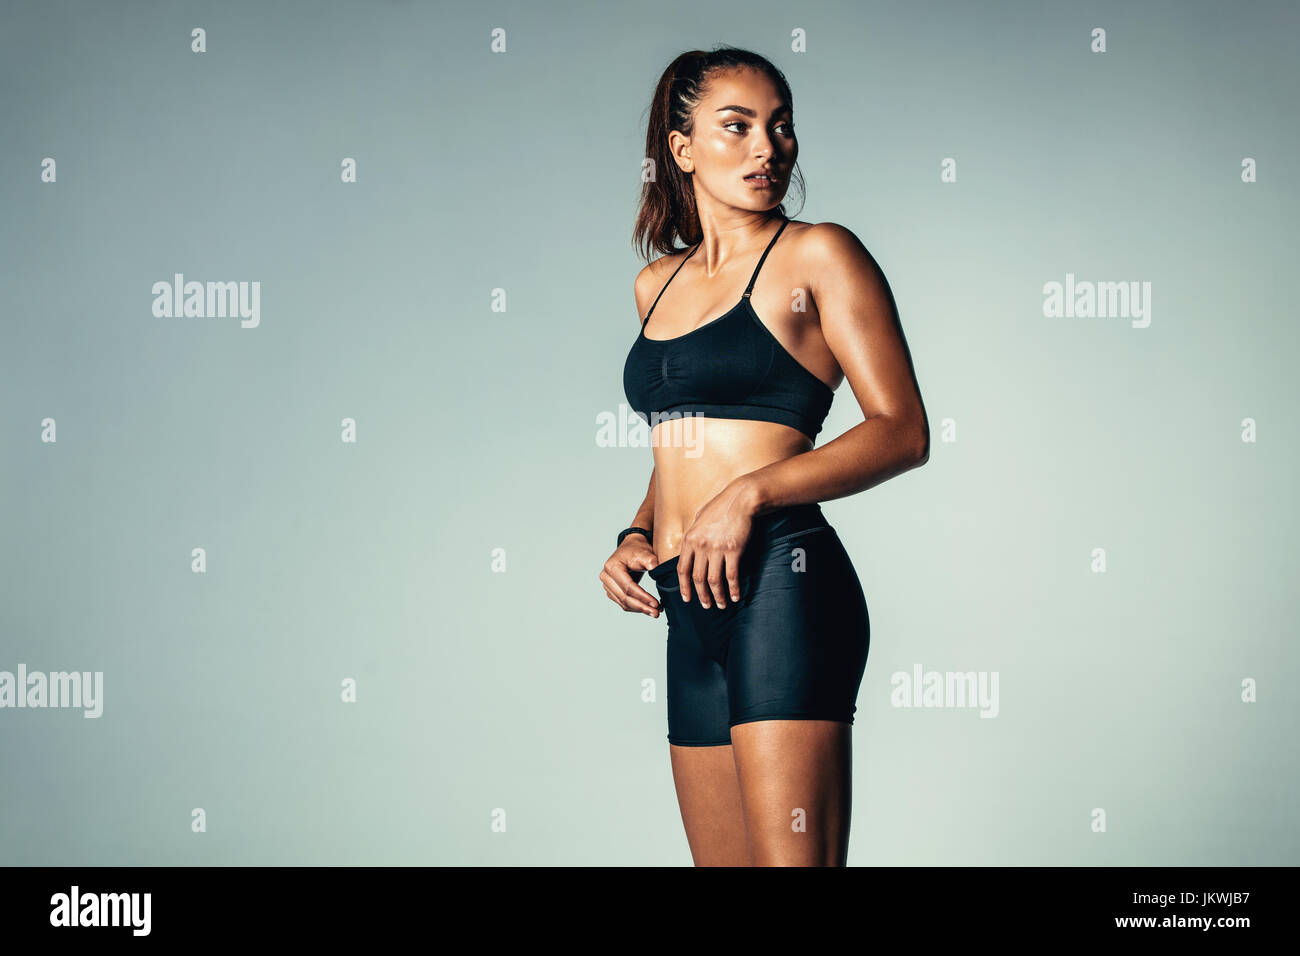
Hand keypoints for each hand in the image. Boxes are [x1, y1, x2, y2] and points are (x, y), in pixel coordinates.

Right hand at [599, 534, 660, 616]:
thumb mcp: (645, 552)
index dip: (642, 597)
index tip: (655, 603)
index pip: (628, 587)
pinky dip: (635, 607)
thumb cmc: (637, 549)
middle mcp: (606, 577)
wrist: (631, 547)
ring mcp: (607, 585)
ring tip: (655, 612)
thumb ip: (650, 560)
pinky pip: (623, 603)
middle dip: (642, 606)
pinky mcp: (611, 590)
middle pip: (624, 597)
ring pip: (623, 603)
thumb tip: (656, 568)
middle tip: (657, 613)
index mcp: (612, 567)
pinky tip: (647, 609)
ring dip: (639, 609)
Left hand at [677, 480, 756, 608]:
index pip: (682, 569)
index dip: (684, 586)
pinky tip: (736, 595)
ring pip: (714, 580)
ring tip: (721, 604)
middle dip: (701, 595)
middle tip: (706, 606)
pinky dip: (733, 588)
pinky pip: (731, 575)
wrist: (740, 499)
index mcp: (689, 539)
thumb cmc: (720, 507)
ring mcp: (717, 549)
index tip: (687, 598)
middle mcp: (701, 546)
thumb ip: (692, 536)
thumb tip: (688, 551)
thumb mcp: (698, 519)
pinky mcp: (733, 550)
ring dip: (717, 595)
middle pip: (697, 578)